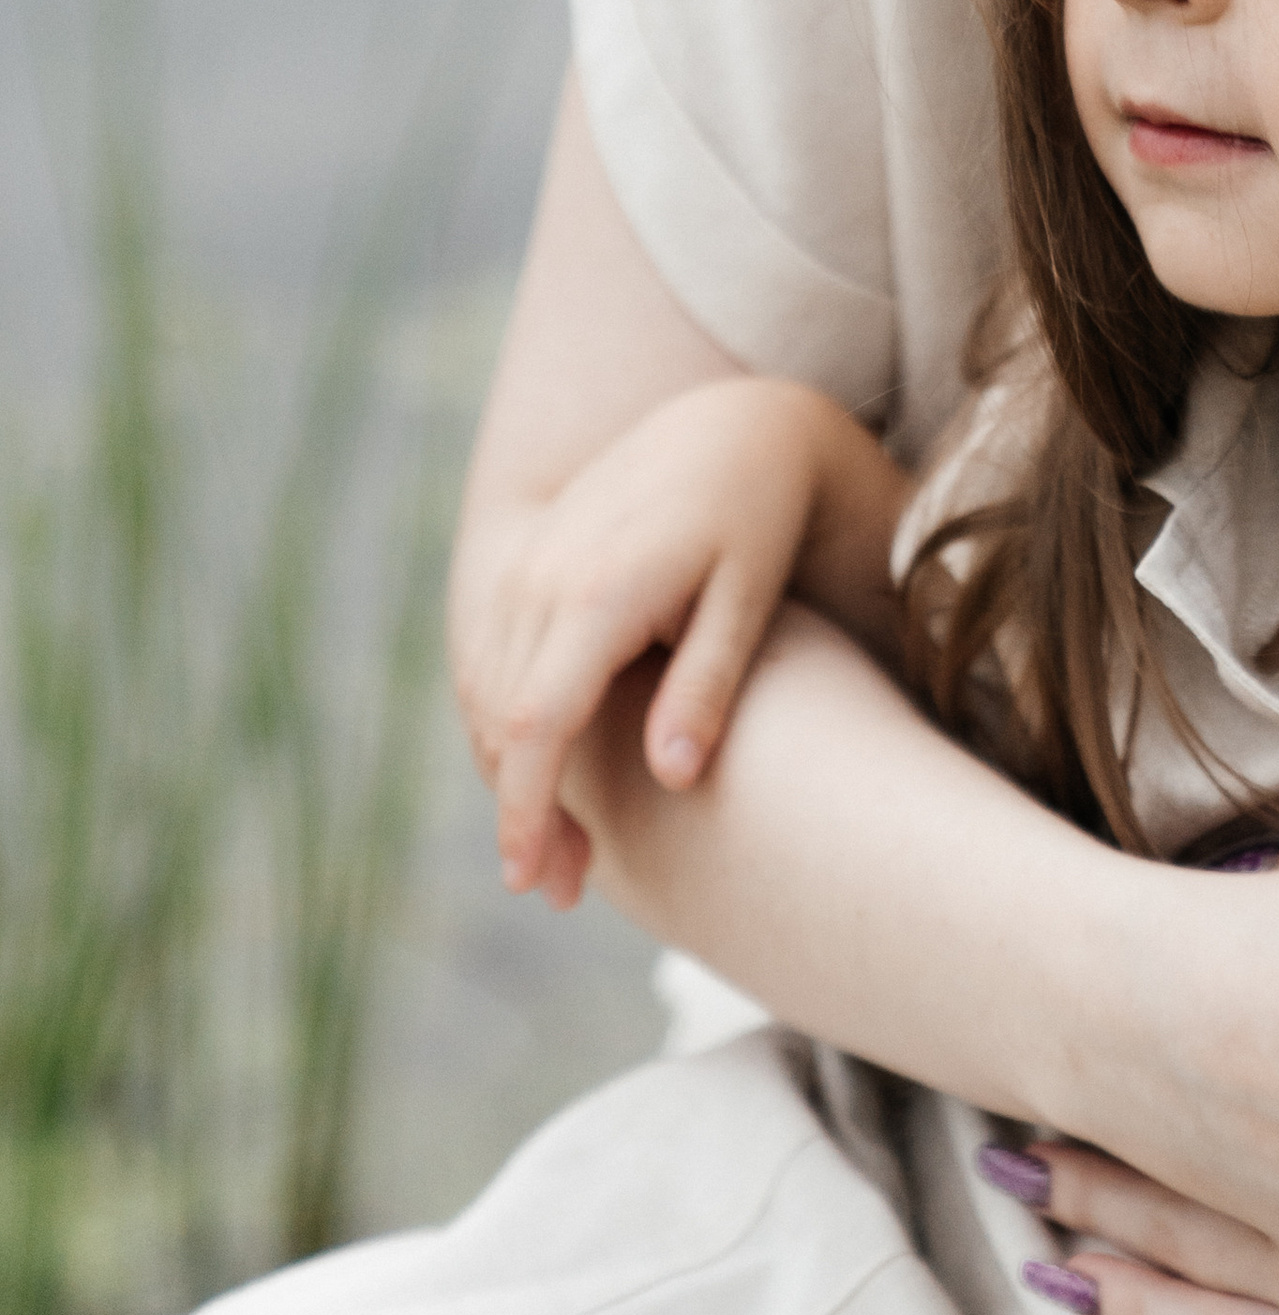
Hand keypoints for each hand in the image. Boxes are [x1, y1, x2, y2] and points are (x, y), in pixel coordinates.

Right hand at [453, 376, 895, 907]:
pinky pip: (491, 659)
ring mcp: (525, 563)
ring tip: (565, 848)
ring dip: (507, 775)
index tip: (534, 880)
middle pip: (499, 722)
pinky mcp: (524, 560)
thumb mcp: (748, 598)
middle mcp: (543, 574)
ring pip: (485, 694)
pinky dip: (504, 724)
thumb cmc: (757, 519)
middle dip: (521, 813)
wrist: (735, 426)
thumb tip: (673, 777)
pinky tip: (549, 771)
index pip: (535, 723)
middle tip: (567, 887)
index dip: (526, 810)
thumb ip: (708, 683)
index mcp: (598, 589)